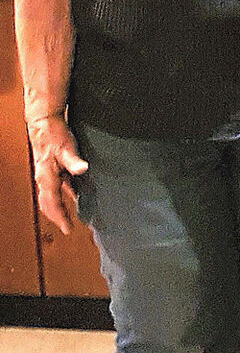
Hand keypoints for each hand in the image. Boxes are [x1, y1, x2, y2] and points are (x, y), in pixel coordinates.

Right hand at [27, 115, 86, 234]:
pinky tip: (74, 195)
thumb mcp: (67, 147)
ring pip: (49, 197)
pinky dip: (61, 196)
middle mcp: (43, 179)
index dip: (60, 217)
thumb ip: (74, 161)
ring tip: (68, 217)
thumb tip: (82, 169)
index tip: (68, 229)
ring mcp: (45, 175)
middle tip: (68, 227)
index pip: (53, 203)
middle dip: (57, 216)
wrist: (43, 123)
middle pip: (48, 204)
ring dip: (57, 208)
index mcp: (47, 177)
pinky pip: (54, 188)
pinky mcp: (49, 169)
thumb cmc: (55, 135)